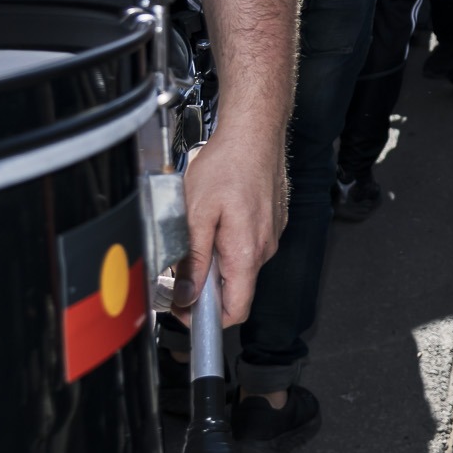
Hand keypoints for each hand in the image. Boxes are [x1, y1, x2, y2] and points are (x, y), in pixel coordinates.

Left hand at [174, 124, 285, 325]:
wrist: (255, 133)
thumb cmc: (227, 166)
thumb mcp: (196, 214)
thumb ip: (193, 258)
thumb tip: (187, 294)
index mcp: (246, 253)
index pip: (235, 309)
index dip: (207, 319)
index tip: (183, 309)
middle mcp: (264, 248)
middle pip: (235, 288)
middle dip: (206, 285)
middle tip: (179, 265)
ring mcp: (271, 235)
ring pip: (240, 265)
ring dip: (216, 260)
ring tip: (198, 231)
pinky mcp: (273, 221)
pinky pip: (249, 245)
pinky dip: (229, 242)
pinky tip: (217, 217)